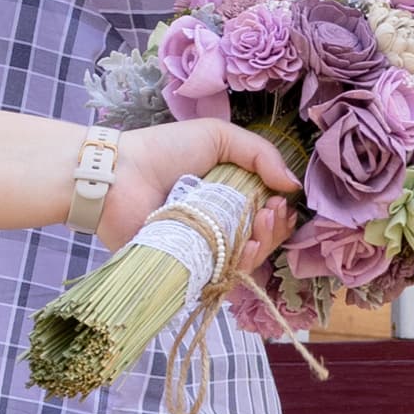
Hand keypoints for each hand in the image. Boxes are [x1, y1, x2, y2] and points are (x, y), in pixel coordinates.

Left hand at [99, 114, 300, 265]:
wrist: (120, 174)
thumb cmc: (164, 150)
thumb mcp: (219, 137)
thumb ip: (260, 155)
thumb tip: (293, 185)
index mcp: (228, 196)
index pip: (267, 214)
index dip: (280, 211)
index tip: (280, 200)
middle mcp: (219, 225)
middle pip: (263, 239)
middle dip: (276, 228)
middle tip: (269, 211)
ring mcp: (204, 248)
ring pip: (248, 260)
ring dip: (264, 244)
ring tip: (259, 224)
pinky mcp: (187, 268)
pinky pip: (222, 276)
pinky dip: (241, 265)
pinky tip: (247, 247)